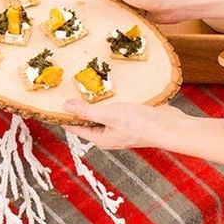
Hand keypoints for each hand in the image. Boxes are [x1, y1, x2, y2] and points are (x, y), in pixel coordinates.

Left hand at [63, 100, 182, 149]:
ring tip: (85, 84)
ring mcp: (121, 127)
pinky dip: (110, 99)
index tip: (52, 102)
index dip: (63, 114)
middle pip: (88, 120)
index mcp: (101, 138)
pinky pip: (115, 108)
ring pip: (102, 113)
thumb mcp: (110, 115)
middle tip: (67, 88)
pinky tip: (109, 88)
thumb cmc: (142, 124)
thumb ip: (87, 111)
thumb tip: (65, 107)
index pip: (75, 127)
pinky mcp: (132, 119)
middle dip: (79, 105)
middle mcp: (109, 135)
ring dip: (96, 101)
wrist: (171, 127)